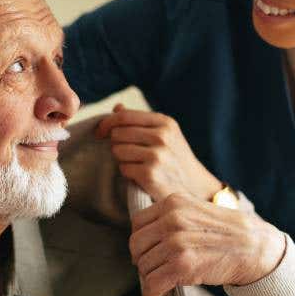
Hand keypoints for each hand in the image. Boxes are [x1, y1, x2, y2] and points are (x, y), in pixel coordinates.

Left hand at [95, 104, 220, 201]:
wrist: (195, 187)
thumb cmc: (174, 159)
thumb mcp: (165, 134)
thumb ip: (140, 121)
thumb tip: (117, 108)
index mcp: (165, 123)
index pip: (125, 116)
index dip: (107, 122)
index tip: (100, 132)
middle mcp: (162, 136)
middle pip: (118, 133)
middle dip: (117, 143)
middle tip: (129, 153)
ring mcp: (157, 156)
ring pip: (117, 151)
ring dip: (122, 159)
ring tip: (138, 164)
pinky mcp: (150, 174)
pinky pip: (123, 168)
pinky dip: (128, 173)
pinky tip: (141, 175)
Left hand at [128, 193, 285, 295]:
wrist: (254, 248)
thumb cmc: (226, 233)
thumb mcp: (196, 211)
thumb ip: (172, 217)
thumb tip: (145, 236)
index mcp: (173, 203)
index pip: (137, 224)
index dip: (141, 242)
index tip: (149, 253)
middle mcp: (172, 219)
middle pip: (136, 245)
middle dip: (142, 261)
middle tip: (153, 270)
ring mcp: (177, 242)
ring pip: (144, 266)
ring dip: (150, 279)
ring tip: (162, 283)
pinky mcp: (183, 265)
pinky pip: (153, 284)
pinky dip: (151, 294)